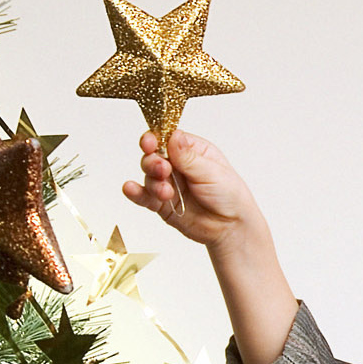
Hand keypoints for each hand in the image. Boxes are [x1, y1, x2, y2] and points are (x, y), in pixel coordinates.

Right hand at [120, 130, 265, 250]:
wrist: (232, 228)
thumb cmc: (230, 196)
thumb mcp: (212, 172)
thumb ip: (188, 157)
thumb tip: (173, 135)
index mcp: (192, 150)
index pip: (168, 137)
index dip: (156, 138)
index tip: (150, 141)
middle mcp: (178, 165)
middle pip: (154, 155)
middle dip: (153, 161)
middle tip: (162, 169)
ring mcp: (169, 184)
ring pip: (149, 176)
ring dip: (153, 181)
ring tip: (165, 191)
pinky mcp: (162, 204)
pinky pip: (144, 196)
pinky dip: (135, 192)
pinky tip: (130, 188)